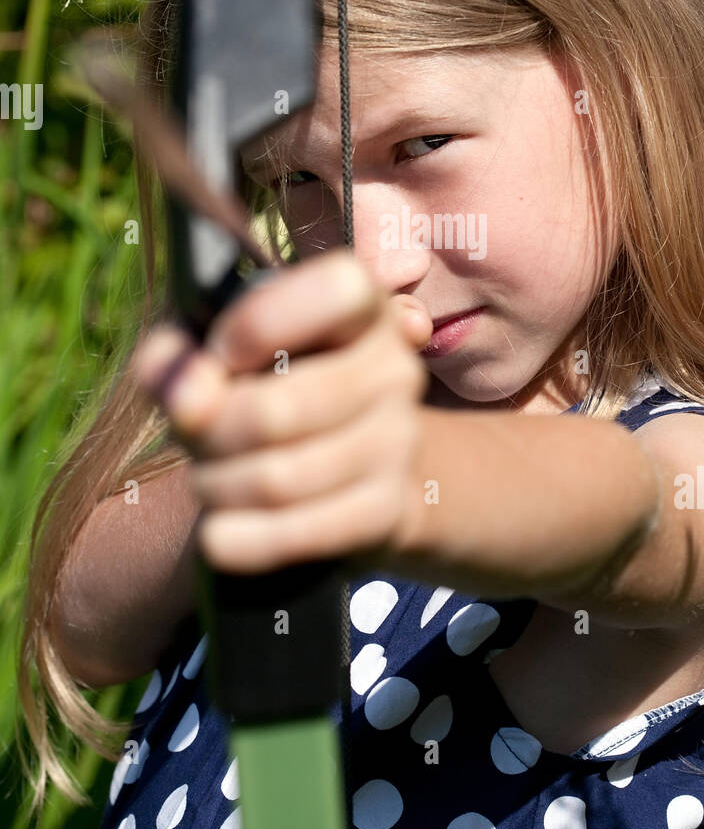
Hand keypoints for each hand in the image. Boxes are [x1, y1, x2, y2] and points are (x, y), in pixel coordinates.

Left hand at [132, 251, 431, 574]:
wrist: (348, 473)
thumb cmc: (267, 392)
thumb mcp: (215, 357)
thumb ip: (180, 358)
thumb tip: (189, 400)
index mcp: (361, 308)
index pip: (337, 290)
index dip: (262, 322)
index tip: (223, 352)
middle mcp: (393, 369)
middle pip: (276, 410)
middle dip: (210, 435)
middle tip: (197, 438)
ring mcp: (399, 442)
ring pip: (278, 479)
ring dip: (217, 487)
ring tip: (210, 480)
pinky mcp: (390, 510)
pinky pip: (295, 535)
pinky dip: (237, 538)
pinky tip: (221, 531)